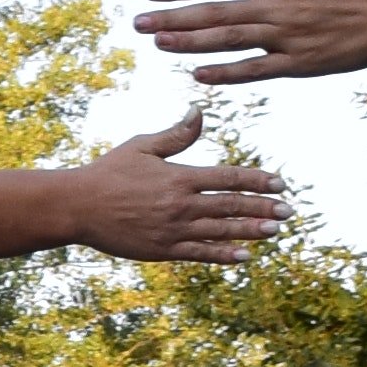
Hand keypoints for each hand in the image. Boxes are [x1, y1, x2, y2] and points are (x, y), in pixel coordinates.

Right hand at [54, 111, 288, 265]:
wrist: (77, 206)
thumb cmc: (107, 173)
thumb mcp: (141, 146)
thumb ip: (175, 135)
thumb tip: (199, 111)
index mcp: (179, 177)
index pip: (229, 178)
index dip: (257, 180)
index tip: (279, 183)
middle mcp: (181, 204)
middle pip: (232, 205)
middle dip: (264, 207)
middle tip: (289, 211)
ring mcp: (173, 230)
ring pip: (222, 231)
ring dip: (251, 230)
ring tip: (275, 231)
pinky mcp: (162, 250)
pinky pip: (200, 254)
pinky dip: (223, 255)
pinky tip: (244, 256)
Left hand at [139, 0, 366, 86]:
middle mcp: (277, 8)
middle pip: (214, 13)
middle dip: (172, 18)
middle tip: (136, 24)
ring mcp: (286, 38)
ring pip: (228, 42)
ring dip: (189, 43)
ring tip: (158, 44)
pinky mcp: (299, 65)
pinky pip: (255, 71)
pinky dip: (226, 73)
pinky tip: (197, 74)